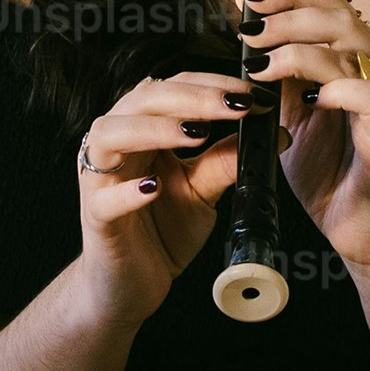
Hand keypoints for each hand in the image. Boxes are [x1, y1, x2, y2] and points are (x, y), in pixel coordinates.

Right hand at [73, 68, 252, 313]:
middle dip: (193, 97)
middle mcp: (116, 145)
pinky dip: (127, 192)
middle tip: (237, 105)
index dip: (213, 85)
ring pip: (111, 135)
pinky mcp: (95, 219)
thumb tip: (274, 134)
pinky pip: (104, 199)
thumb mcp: (202, 191)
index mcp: (142, 130)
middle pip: (143, 100)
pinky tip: (152, 190)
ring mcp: (99, 180)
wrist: (130, 285)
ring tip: (197, 133)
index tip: (255, 94)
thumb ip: (225, 160)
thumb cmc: (161, 231)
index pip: (173, 88)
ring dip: (156, 129)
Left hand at [234, 0, 369, 260]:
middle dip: (289, 14)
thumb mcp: (296, 122)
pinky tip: (308, 99)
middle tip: (250, 30)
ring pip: (354, 47)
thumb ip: (283, 83)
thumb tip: (252, 46)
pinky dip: (336, 89)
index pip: (336, 6)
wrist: (367, 238)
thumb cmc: (335, 180)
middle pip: (343, 15)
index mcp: (364, 68)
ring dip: (299, 49)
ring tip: (262, 64)